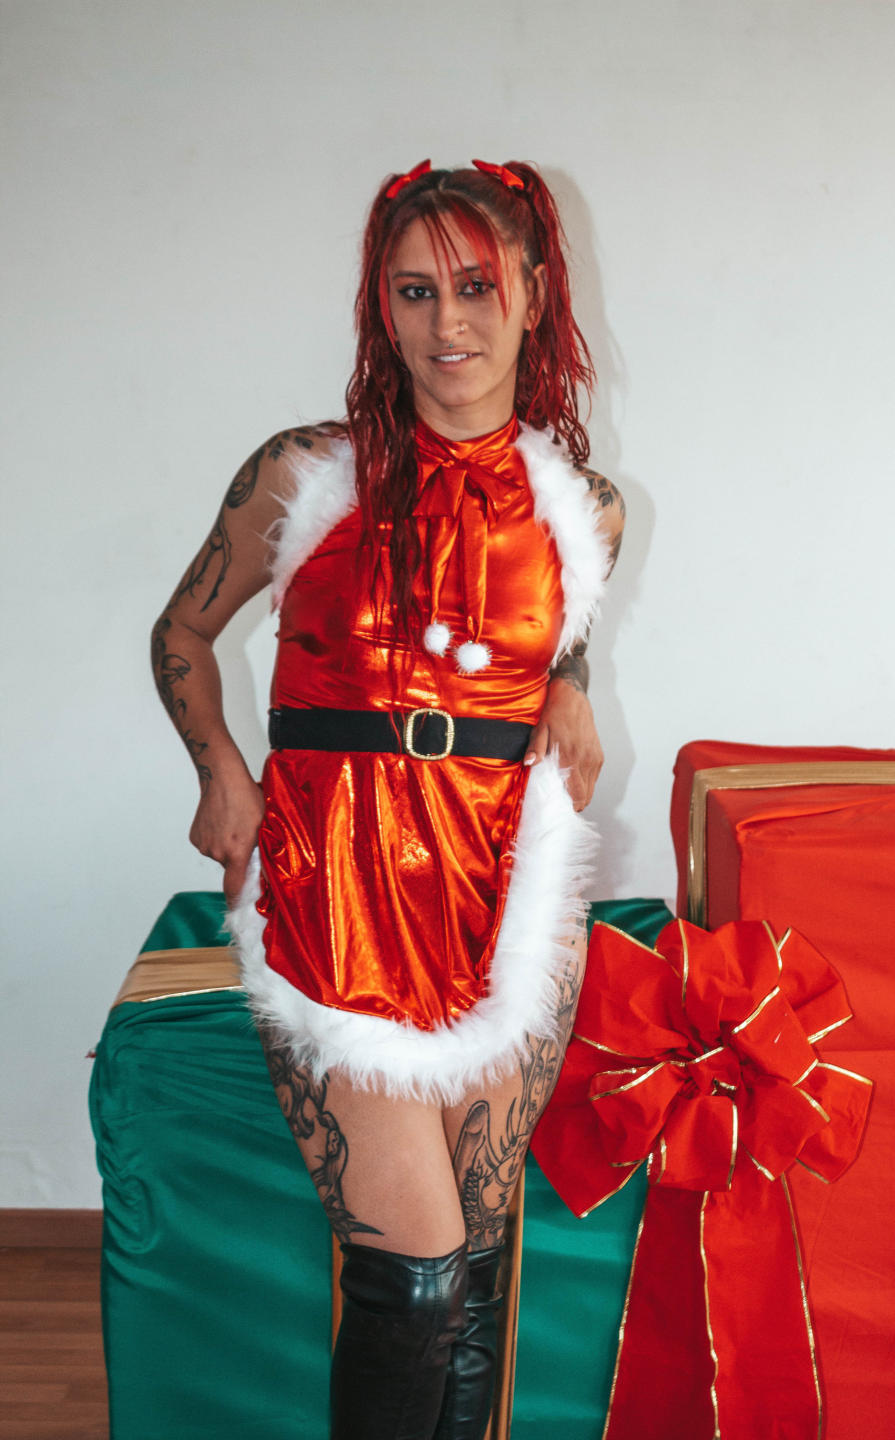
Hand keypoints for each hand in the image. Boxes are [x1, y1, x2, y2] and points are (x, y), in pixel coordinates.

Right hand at [188, 764, 265, 905]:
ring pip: (219, 855)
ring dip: (227, 847)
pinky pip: (209, 844)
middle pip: (230, 867)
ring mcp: (204, 845)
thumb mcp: (264, 825)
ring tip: (234, 825)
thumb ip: (265, 851)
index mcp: (236, 853)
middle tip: (247, 839)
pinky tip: (222, 822)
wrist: (222, 777)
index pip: (234, 888)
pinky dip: (216, 838)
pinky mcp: (195, 837)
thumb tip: (268, 872)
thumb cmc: (248, 797)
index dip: (236, 900)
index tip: (238, 909)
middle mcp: (217, 852)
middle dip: (239, 859)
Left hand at [524, 678, 603, 810]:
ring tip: (564, 794)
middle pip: (585, 797)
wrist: (572, 696)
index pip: (576, 794)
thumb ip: (535, 748)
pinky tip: (572, 781)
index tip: (557, 811)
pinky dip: (585, 784)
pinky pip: (593, 778)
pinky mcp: (598, 755)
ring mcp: (594, 758)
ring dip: (579, 795)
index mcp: (570, 756)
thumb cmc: (553, 712)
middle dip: (573, 805)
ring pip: (591, 790)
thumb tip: (528, 764)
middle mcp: (586, 759)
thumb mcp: (539, 729)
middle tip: (559, 806)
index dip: (568, 807)